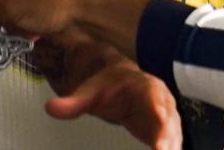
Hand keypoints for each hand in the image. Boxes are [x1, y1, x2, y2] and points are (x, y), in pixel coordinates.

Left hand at [46, 62, 180, 149]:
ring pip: (173, 133)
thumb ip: (72, 103)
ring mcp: (165, 117)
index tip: (160, 128)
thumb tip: (50, 108)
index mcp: (144, 86)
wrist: (121, 81)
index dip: (159, 113)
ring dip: (172, 146)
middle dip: (169, 135)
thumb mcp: (89, 92)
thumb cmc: (109, 85)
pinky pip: (170, 143)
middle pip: (168, 119)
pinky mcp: (164, 131)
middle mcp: (160, 101)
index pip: (154, 99)